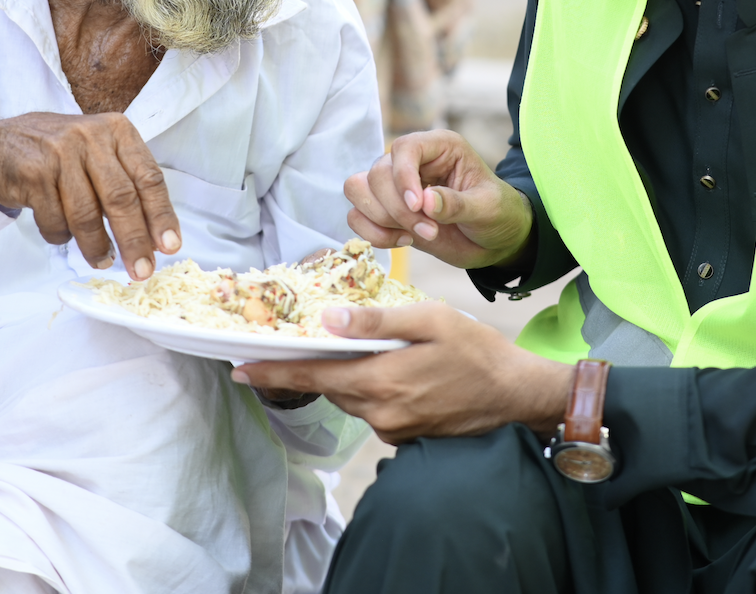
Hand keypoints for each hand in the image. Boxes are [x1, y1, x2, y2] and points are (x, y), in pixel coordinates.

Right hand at [0, 112, 179, 277]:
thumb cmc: (55, 153)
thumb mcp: (96, 152)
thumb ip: (124, 181)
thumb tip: (154, 235)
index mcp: (116, 130)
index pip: (148, 177)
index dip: (161, 216)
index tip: (170, 246)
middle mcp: (90, 137)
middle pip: (121, 198)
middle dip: (135, 241)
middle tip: (142, 270)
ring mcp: (60, 153)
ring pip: (88, 214)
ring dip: (97, 246)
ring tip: (102, 260)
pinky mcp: (33, 173)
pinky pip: (56, 221)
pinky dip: (62, 236)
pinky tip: (62, 234)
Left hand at [232, 303, 572, 444]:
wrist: (516, 395)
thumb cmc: (477, 350)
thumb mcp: (430, 320)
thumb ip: (376, 321)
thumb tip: (328, 319)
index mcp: (381, 381)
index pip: (313, 377)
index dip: (273, 373)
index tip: (239, 370)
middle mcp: (381, 412)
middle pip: (329, 387)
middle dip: (309, 368)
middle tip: (290, 344)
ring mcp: (393, 428)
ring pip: (351, 398)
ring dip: (345, 376)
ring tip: (354, 349)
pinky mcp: (405, 436)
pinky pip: (373, 409)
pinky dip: (370, 388)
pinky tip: (392, 369)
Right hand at [343, 130, 531, 269]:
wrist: (494, 241)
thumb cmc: (498, 215)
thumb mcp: (488, 208)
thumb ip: (458, 204)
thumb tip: (426, 202)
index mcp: (440, 147)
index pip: (404, 147)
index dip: (403, 176)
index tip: (417, 207)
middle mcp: (413, 161)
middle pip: (377, 173)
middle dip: (398, 209)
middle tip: (430, 231)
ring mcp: (396, 185)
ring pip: (359, 190)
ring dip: (381, 218)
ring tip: (414, 236)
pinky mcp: (386, 210)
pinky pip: (356, 216)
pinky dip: (373, 233)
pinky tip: (402, 241)